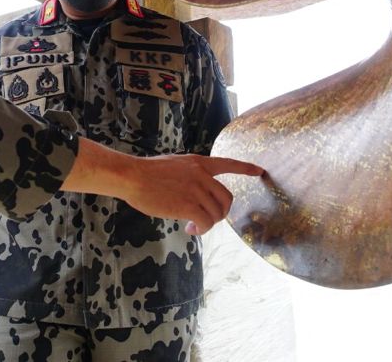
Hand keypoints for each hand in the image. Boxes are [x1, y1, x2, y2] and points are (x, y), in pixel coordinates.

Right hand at [127, 154, 262, 234]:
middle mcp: (201, 175)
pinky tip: (190, 229)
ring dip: (208, 224)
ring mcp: (196, 189)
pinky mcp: (188, 205)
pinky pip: (205, 222)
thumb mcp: (174, 165)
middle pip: (226, 198)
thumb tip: (197, 194)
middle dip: (220, 213)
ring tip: (194, 226)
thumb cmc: (147, 173)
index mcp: (198, 163)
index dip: (245, 168)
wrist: (132, 176)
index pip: (228, 164)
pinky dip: (201, 229)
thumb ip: (190, 175)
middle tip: (206, 220)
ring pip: (216, 213)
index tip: (260, 171)